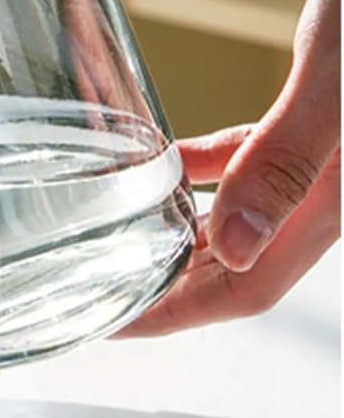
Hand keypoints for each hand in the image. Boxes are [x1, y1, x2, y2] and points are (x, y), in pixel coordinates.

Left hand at [118, 0, 340, 337]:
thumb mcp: (335, 90)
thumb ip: (285, 164)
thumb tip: (234, 246)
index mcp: (329, 205)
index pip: (244, 287)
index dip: (177, 314)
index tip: (113, 327)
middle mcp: (321, 196)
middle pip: (235, 265)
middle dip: (168, 288)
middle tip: (97, 294)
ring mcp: (315, 160)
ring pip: (237, 218)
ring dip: (180, 233)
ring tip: (120, 242)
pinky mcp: (307, 119)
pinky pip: (245, 162)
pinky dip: (202, 170)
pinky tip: (164, 162)